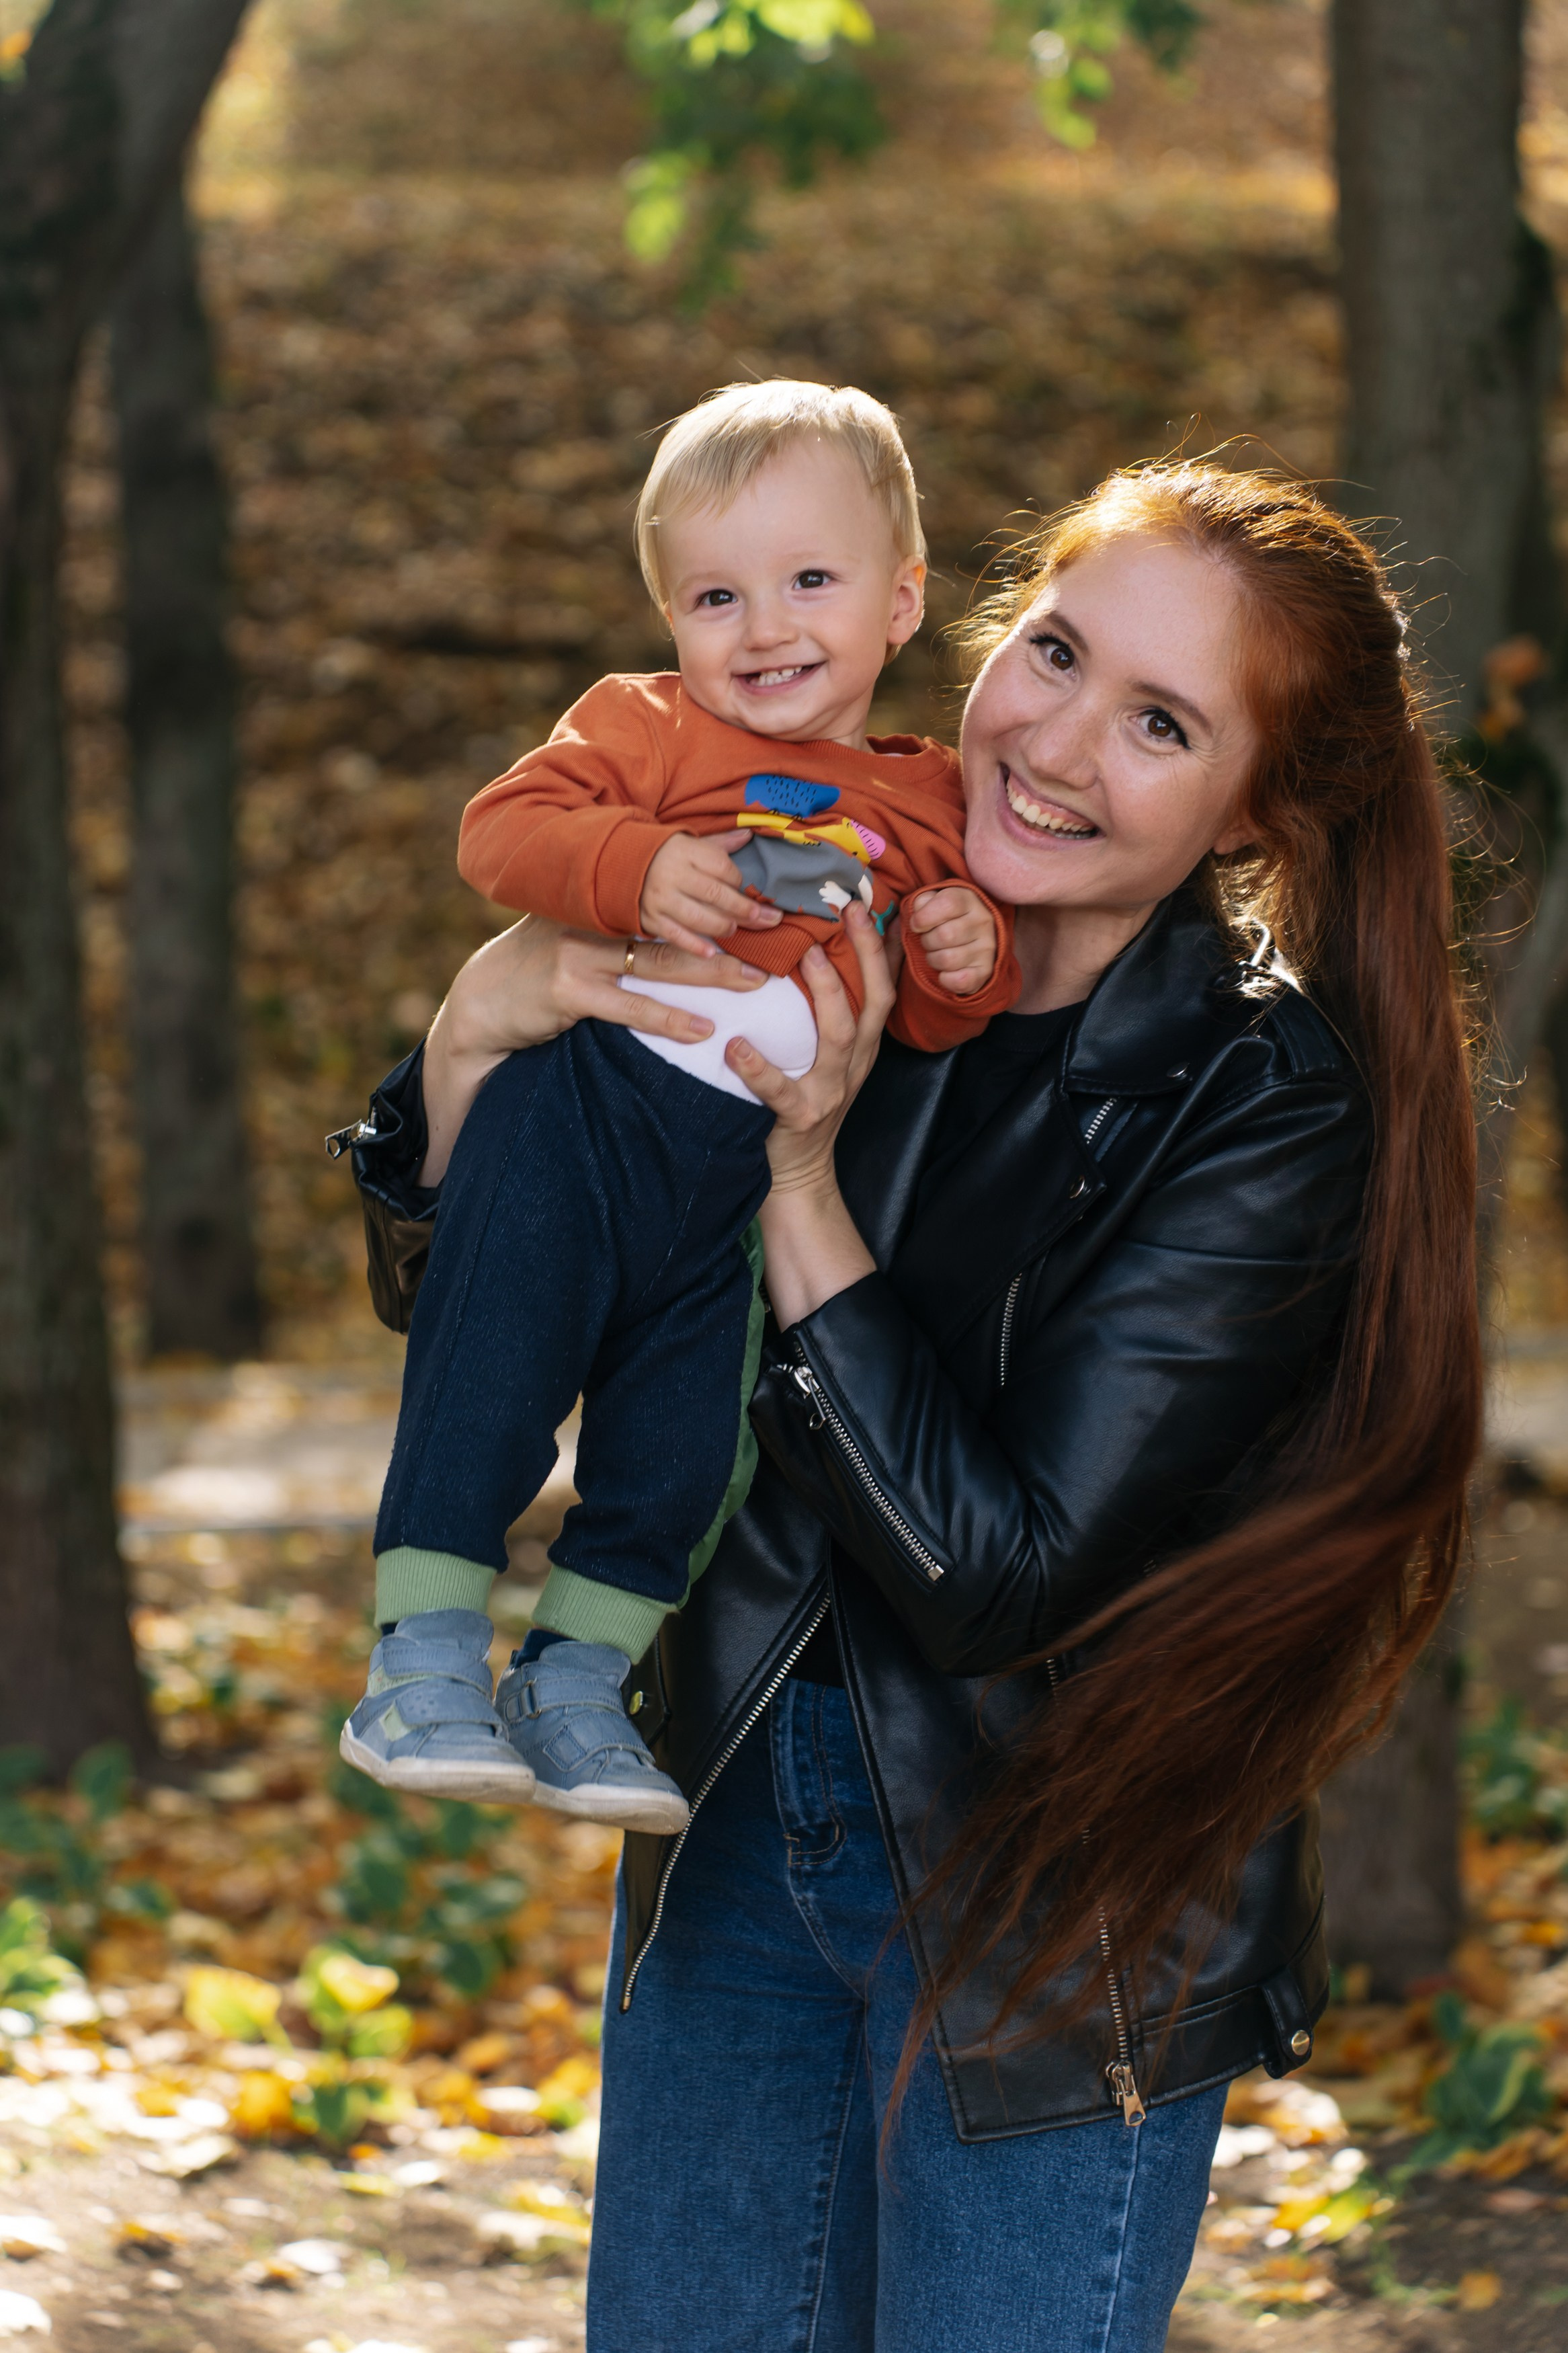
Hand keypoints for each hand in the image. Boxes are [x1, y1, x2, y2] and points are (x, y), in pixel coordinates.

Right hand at [420, 917, 768, 1183]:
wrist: (485, 1001)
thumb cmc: (544, 963)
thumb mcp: (580, 927)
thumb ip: (628, 910)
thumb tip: (674, 896)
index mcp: (600, 897)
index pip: (665, 885)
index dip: (714, 882)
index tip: (761, 887)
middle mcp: (592, 918)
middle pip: (673, 922)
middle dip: (728, 928)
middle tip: (775, 935)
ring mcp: (579, 953)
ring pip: (659, 963)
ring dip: (712, 973)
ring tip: (755, 982)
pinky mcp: (569, 991)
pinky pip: (630, 1007)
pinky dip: (669, 1019)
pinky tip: (703, 1029)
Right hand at [639, 829, 782, 957]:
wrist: (617, 863)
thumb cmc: (663, 854)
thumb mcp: (688, 842)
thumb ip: (719, 843)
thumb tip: (749, 836)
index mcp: (685, 851)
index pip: (723, 868)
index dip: (740, 881)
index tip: (747, 889)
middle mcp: (673, 875)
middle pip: (717, 895)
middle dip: (745, 910)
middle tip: (764, 919)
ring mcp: (660, 899)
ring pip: (700, 918)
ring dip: (723, 927)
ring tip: (733, 929)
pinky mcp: (650, 919)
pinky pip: (676, 936)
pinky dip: (694, 946)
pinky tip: (710, 952)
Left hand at [729, 905, 893, 1328]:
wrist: (799, 1176)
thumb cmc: (803, 1104)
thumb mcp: (827, 1057)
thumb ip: (829, 1012)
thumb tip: (825, 953)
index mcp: (862, 1045)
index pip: (882, 987)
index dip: (881, 947)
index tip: (869, 902)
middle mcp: (854, 1064)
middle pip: (872, 1002)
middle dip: (865, 955)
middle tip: (848, 912)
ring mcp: (831, 1091)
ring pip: (839, 1038)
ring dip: (826, 995)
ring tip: (808, 961)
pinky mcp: (800, 1118)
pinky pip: (780, 1091)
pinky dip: (759, 1068)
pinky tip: (736, 1047)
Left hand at [907, 884, 997, 995]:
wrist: (969, 941)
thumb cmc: (944, 920)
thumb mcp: (932, 903)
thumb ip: (922, 902)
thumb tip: (918, 911)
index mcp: (969, 900)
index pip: (948, 903)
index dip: (924, 916)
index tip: (917, 925)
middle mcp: (983, 921)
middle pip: (945, 935)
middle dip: (927, 941)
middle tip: (929, 941)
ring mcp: (987, 947)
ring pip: (948, 959)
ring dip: (934, 960)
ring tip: (937, 954)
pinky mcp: (986, 971)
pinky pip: (958, 981)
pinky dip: (945, 979)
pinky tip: (945, 971)